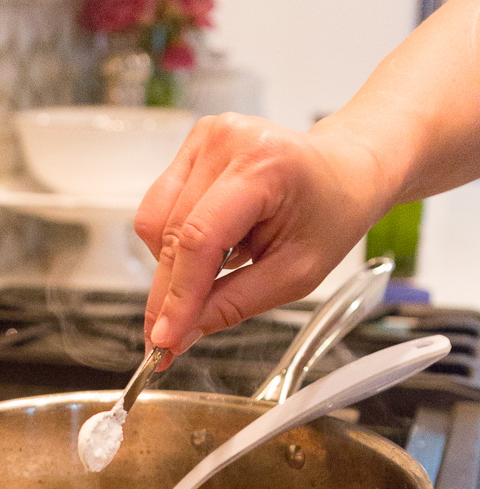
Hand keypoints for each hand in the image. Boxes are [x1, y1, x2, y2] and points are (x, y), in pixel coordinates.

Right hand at [134, 113, 385, 353]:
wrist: (344, 172)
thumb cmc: (330, 214)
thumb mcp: (294, 276)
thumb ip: (232, 305)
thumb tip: (180, 334)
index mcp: (264, 165)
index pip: (200, 238)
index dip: (177, 296)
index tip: (164, 340)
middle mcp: (227, 141)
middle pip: (172, 235)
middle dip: (168, 294)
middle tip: (169, 337)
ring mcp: (205, 138)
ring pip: (155, 225)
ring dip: (172, 267)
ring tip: (218, 271)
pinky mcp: (191, 147)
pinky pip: (157, 211)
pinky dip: (173, 245)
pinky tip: (211, 248)